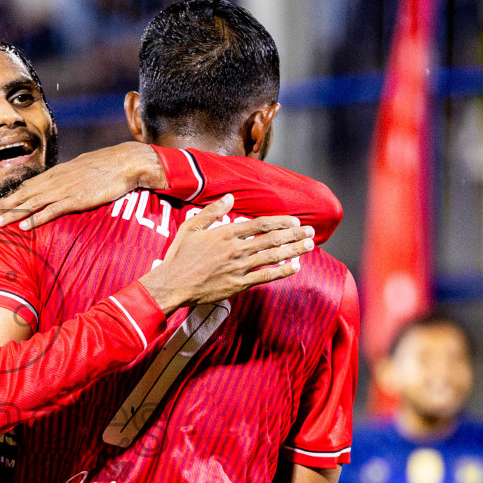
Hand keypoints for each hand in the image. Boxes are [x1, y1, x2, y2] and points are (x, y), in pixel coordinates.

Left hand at [0, 143, 163, 229]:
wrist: (126, 161)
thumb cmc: (108, 166)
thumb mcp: (82, 169)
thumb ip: (69, 178)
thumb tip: (62, 185)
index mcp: (57, 173)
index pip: (28, 186)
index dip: (11, 196)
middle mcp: (56, 180)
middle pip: (24, 194)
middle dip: (4, 205)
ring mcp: (65, 189)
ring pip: (32, 203)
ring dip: (13, 213)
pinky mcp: (75, 199)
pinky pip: (51, 211)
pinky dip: (36, 219)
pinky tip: (24, 227)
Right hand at [136, 195, 314, 312]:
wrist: (172, 284)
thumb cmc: (180, 256)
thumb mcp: (191, 227)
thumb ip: (212, 212)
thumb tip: (230, 198)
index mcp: (225, 233)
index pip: (260, 224)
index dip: (280, 222)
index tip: (294, 221)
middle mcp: (236, 249)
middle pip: (271, 239)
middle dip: (293, 234)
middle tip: (309, 231)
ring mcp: (239, 268)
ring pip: (272, 256)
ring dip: (293, 250)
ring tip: (309, 245)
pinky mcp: (239, 284)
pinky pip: (265, 276)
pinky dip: (282, 271)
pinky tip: (295, 266)